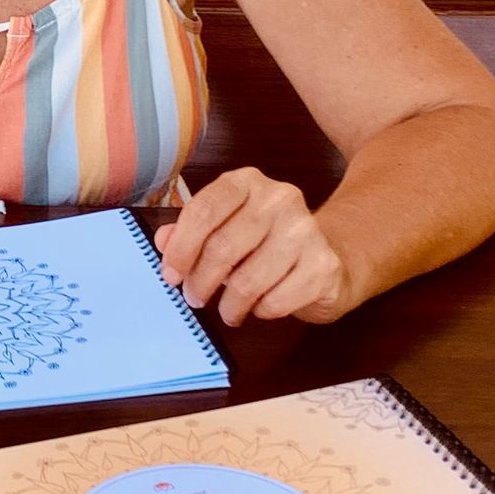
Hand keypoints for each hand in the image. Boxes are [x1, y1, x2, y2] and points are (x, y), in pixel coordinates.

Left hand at [152, 168, 355, 327]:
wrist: (330, 254)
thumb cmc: (265, 242)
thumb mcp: (225, 228)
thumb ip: (190, 232)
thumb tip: (164, 241)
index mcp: (246, 182)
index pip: (203, 210)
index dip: (181, 248)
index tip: (170, 274)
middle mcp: (279, 198)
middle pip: (222, 248)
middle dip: (200, 282)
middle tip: (194, 298)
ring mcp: (306, 230)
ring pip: (248, 281)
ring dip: (230, 305)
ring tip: (229, 309)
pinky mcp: (323, 265)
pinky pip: (276, 301)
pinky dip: (261, 311)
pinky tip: (262, 305)